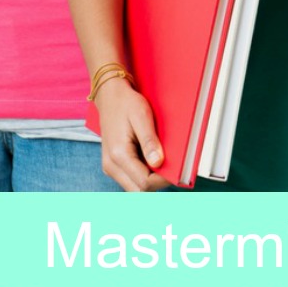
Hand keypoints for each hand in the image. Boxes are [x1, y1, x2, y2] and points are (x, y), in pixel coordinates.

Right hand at [95, 76, 169, 191]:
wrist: (109, 96)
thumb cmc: (126, 103)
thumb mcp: (141, 116)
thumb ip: (149, 141)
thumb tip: (158, 163)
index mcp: (118, 155)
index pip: (144, 183)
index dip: (163, 180)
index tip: (177, 169)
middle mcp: (111, 165)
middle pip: (139, 190)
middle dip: (157, 183)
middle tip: (172, 167)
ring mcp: (110, 167)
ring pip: (134, 187)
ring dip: (150, 179)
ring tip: (161, 160)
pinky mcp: (113, 165)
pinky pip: (131, 178)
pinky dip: (143, 174)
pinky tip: (151, 159)